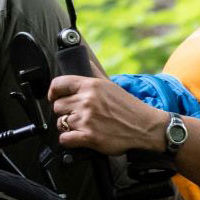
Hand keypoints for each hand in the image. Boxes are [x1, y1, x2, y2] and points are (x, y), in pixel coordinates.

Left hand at [46, 74, 164, 154]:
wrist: (145, 127)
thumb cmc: (129, 107)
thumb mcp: (111, 85)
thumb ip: (95, 72)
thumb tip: (86, 59)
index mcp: (91, 86)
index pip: (58, 84)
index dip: (53, 92)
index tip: (55, 97)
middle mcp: (87, 101)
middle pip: (57, 106)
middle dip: (65, 111)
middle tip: (76, 115)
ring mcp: (87, 119)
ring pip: (60, 123)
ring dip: (67, 126)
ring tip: (81, 126)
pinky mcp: (89, 137)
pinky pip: (65, 139)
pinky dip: (69, 140)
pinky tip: (78, 137)